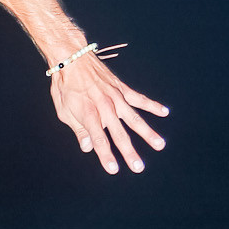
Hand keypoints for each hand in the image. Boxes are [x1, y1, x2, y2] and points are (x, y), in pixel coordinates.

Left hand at [51, 55, 167, 173]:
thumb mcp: (63, 111)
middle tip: (139, 167)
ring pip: (134, 118)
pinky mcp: (122, 88)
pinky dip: (152, 105)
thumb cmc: (65, 87)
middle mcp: (105, 107)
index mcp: (88, 114)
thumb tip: (88, 148)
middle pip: (119, 134)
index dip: (106, 156)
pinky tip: (164, 112)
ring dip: (147, 132)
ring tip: (160, 145)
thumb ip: (78, 130)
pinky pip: (139, 98)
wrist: (72, 58)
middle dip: (129, 152)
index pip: (99, 140)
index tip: (114, 169)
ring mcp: (116, 97)